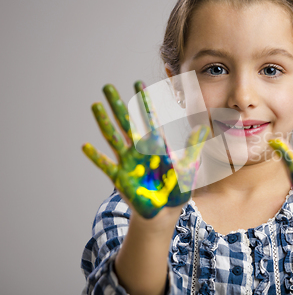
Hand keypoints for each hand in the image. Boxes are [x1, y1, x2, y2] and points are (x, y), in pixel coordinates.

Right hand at [82, 81, 208, 218]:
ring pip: (113, 137)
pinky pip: (106, 165)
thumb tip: (203, 127)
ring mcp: (128, 162)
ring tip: (95, 105)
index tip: (138, 83)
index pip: (148, 118)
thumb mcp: (189, 166)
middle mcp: (139, 149)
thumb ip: (193, 147)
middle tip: (107, 86)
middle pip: (126, 122)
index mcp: (156, 145)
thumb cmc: (177, 188)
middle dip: (117, 104)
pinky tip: (86, 146)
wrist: (165, 211)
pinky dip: (96, 157)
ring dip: (104, 122)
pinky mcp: (120, 178)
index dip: (143, 101)